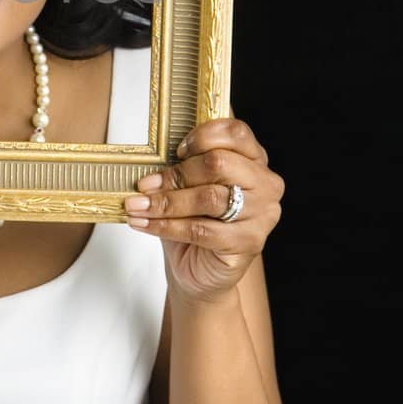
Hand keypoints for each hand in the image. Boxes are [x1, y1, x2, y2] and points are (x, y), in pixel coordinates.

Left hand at [123, 117, 284, 302]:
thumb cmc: (195, 221)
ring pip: (208, 197)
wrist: (200, 270)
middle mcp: (265, 183)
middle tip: (144, 185)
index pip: (236, 133)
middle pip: (219, 163)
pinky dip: (166, 226)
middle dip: (176, 174)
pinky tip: (143, 224)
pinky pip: (201, 229)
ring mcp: (262, 214)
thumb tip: (148, 160)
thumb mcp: (188, 186)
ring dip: (165, 202)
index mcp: (254, 159)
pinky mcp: (249, 242)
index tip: (176, 151)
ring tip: (136, 205)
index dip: (202, 137)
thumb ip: (182, 166)